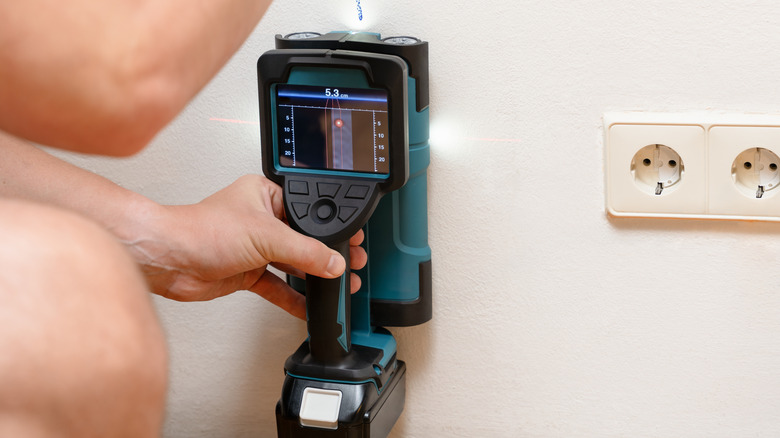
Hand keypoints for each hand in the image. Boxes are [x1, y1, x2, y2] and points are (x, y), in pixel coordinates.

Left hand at [122, 175, 366, 318]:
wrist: (170, 260)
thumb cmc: (203, 230)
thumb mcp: (266, 236)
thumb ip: (305, 251)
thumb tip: (333, 262)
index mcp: (266, 195)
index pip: (308, 210)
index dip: (330, 227)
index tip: (351, 240)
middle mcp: (261, 219)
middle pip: (303, 238)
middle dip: (327, 254)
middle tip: (351, 263)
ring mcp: (254, 247)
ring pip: (292, 263)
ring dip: (312, 276)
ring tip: (338, 284)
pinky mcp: (247, 271)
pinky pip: (277, 285)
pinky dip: (292, 297)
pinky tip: (308, 306)